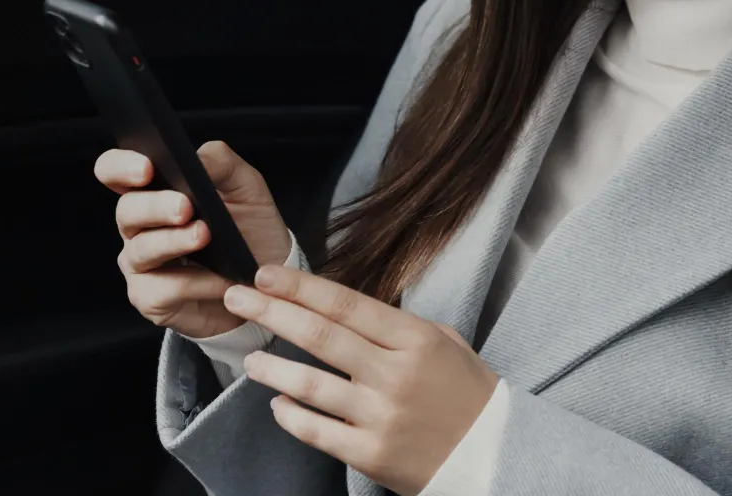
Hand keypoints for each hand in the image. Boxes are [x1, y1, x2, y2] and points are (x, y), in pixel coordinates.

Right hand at [95, 141, 292, 338]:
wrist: (267, 281)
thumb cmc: (250, 230)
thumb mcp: (246, 188)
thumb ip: (222, 164)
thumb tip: (198, 158)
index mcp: (152, 192)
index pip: (115, 171)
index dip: (121, 167)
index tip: (146, 168)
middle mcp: (138, 227)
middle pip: (126, 210)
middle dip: (154, 206)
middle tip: (185, 207)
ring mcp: (141, 264)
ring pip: (141, 250)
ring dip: (174, 241)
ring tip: (205, 236)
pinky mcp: (150, 299)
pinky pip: (163, 289)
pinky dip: (196, 282)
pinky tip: (221, 280)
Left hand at [225, 265, 499, 495]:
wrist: (495, 455)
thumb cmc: (466, 392)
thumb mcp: (443, 342)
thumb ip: (394, 324)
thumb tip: (339, 307)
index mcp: (414, 339)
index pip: (345, 304)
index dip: (300, 287)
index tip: (265, 275)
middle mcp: (395, 374)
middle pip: (319, 335)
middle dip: (270, 312)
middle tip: (236, 298)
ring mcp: (381, 416)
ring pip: (310, 385)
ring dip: (271, 368)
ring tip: (250, 360)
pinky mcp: (370, 455)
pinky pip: (317, 431)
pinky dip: (290, 415)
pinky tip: (278, 404)